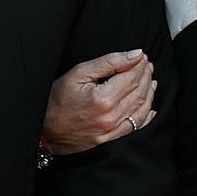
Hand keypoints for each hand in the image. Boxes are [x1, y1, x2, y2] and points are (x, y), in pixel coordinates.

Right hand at [41, 50, 156, 154]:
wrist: (46, 129)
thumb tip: (135, 55)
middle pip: (140, 92)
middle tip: (147, 65)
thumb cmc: (57, 99)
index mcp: (103, 98)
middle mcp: (111, 117)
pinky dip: (147, 115)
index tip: (142, 56)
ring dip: (149, 92)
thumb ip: (108, 62)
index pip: (132, 77)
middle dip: (146, 75)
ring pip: (142, 109)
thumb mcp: (78, 73)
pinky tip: (150, 107)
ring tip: (149, 79)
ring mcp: (113, 131)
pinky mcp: (112, 140)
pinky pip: (137, 127)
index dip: (140, 65)